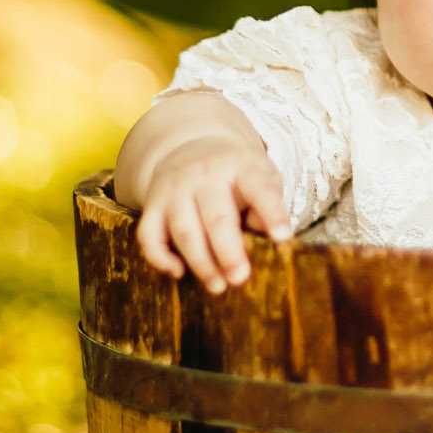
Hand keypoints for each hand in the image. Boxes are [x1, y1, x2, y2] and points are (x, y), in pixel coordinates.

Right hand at [134, 133, 290, 293]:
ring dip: (200, 262)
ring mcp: (176, 190)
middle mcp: (205, 176)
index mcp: (241, 167)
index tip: (283, 238)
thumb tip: (274, 240)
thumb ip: (268, 206)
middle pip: (216, 217)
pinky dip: (159, 257)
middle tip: (240, 279)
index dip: (272, 213)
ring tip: (218, 287)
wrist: (192, 145)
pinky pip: (149, 234)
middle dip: (228, 251)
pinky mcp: (153, 206)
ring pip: (184, 230)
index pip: (259, 189)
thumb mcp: (261, 178)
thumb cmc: (237, 174)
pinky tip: (177, 273)